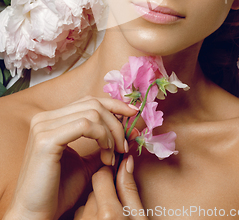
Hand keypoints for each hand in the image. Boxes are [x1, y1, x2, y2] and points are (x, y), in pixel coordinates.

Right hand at [4, 96, 137, 219]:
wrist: (35, 214)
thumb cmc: (59, 191)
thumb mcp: (86, 163)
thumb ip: (101, 145)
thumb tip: (127, 132)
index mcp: (51, 119)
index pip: (89, 100)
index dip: (114, 104)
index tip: (133, 115)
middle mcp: (44, 118)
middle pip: (93, 104)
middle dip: (116, 122)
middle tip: (125, 145)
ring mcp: (43, 126)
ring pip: (92, 112)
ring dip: (111, 134)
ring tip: (112, 156)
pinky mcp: (46, 139)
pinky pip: (86, 125)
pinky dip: (103, 137)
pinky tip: (106, 156)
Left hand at [74, 156, 146, 219]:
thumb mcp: (138, 217)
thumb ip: (129, 189)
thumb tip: (126, 161)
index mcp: (109, 213)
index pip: (101, 175)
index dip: (110, 174)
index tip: (117, 178)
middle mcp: (89, 218)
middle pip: (94, 189)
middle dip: (105, 192)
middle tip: (117, 205)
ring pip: (86, 203)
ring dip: (96, 206)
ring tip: (109, 218)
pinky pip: (80, 216)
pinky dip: (89, 217)